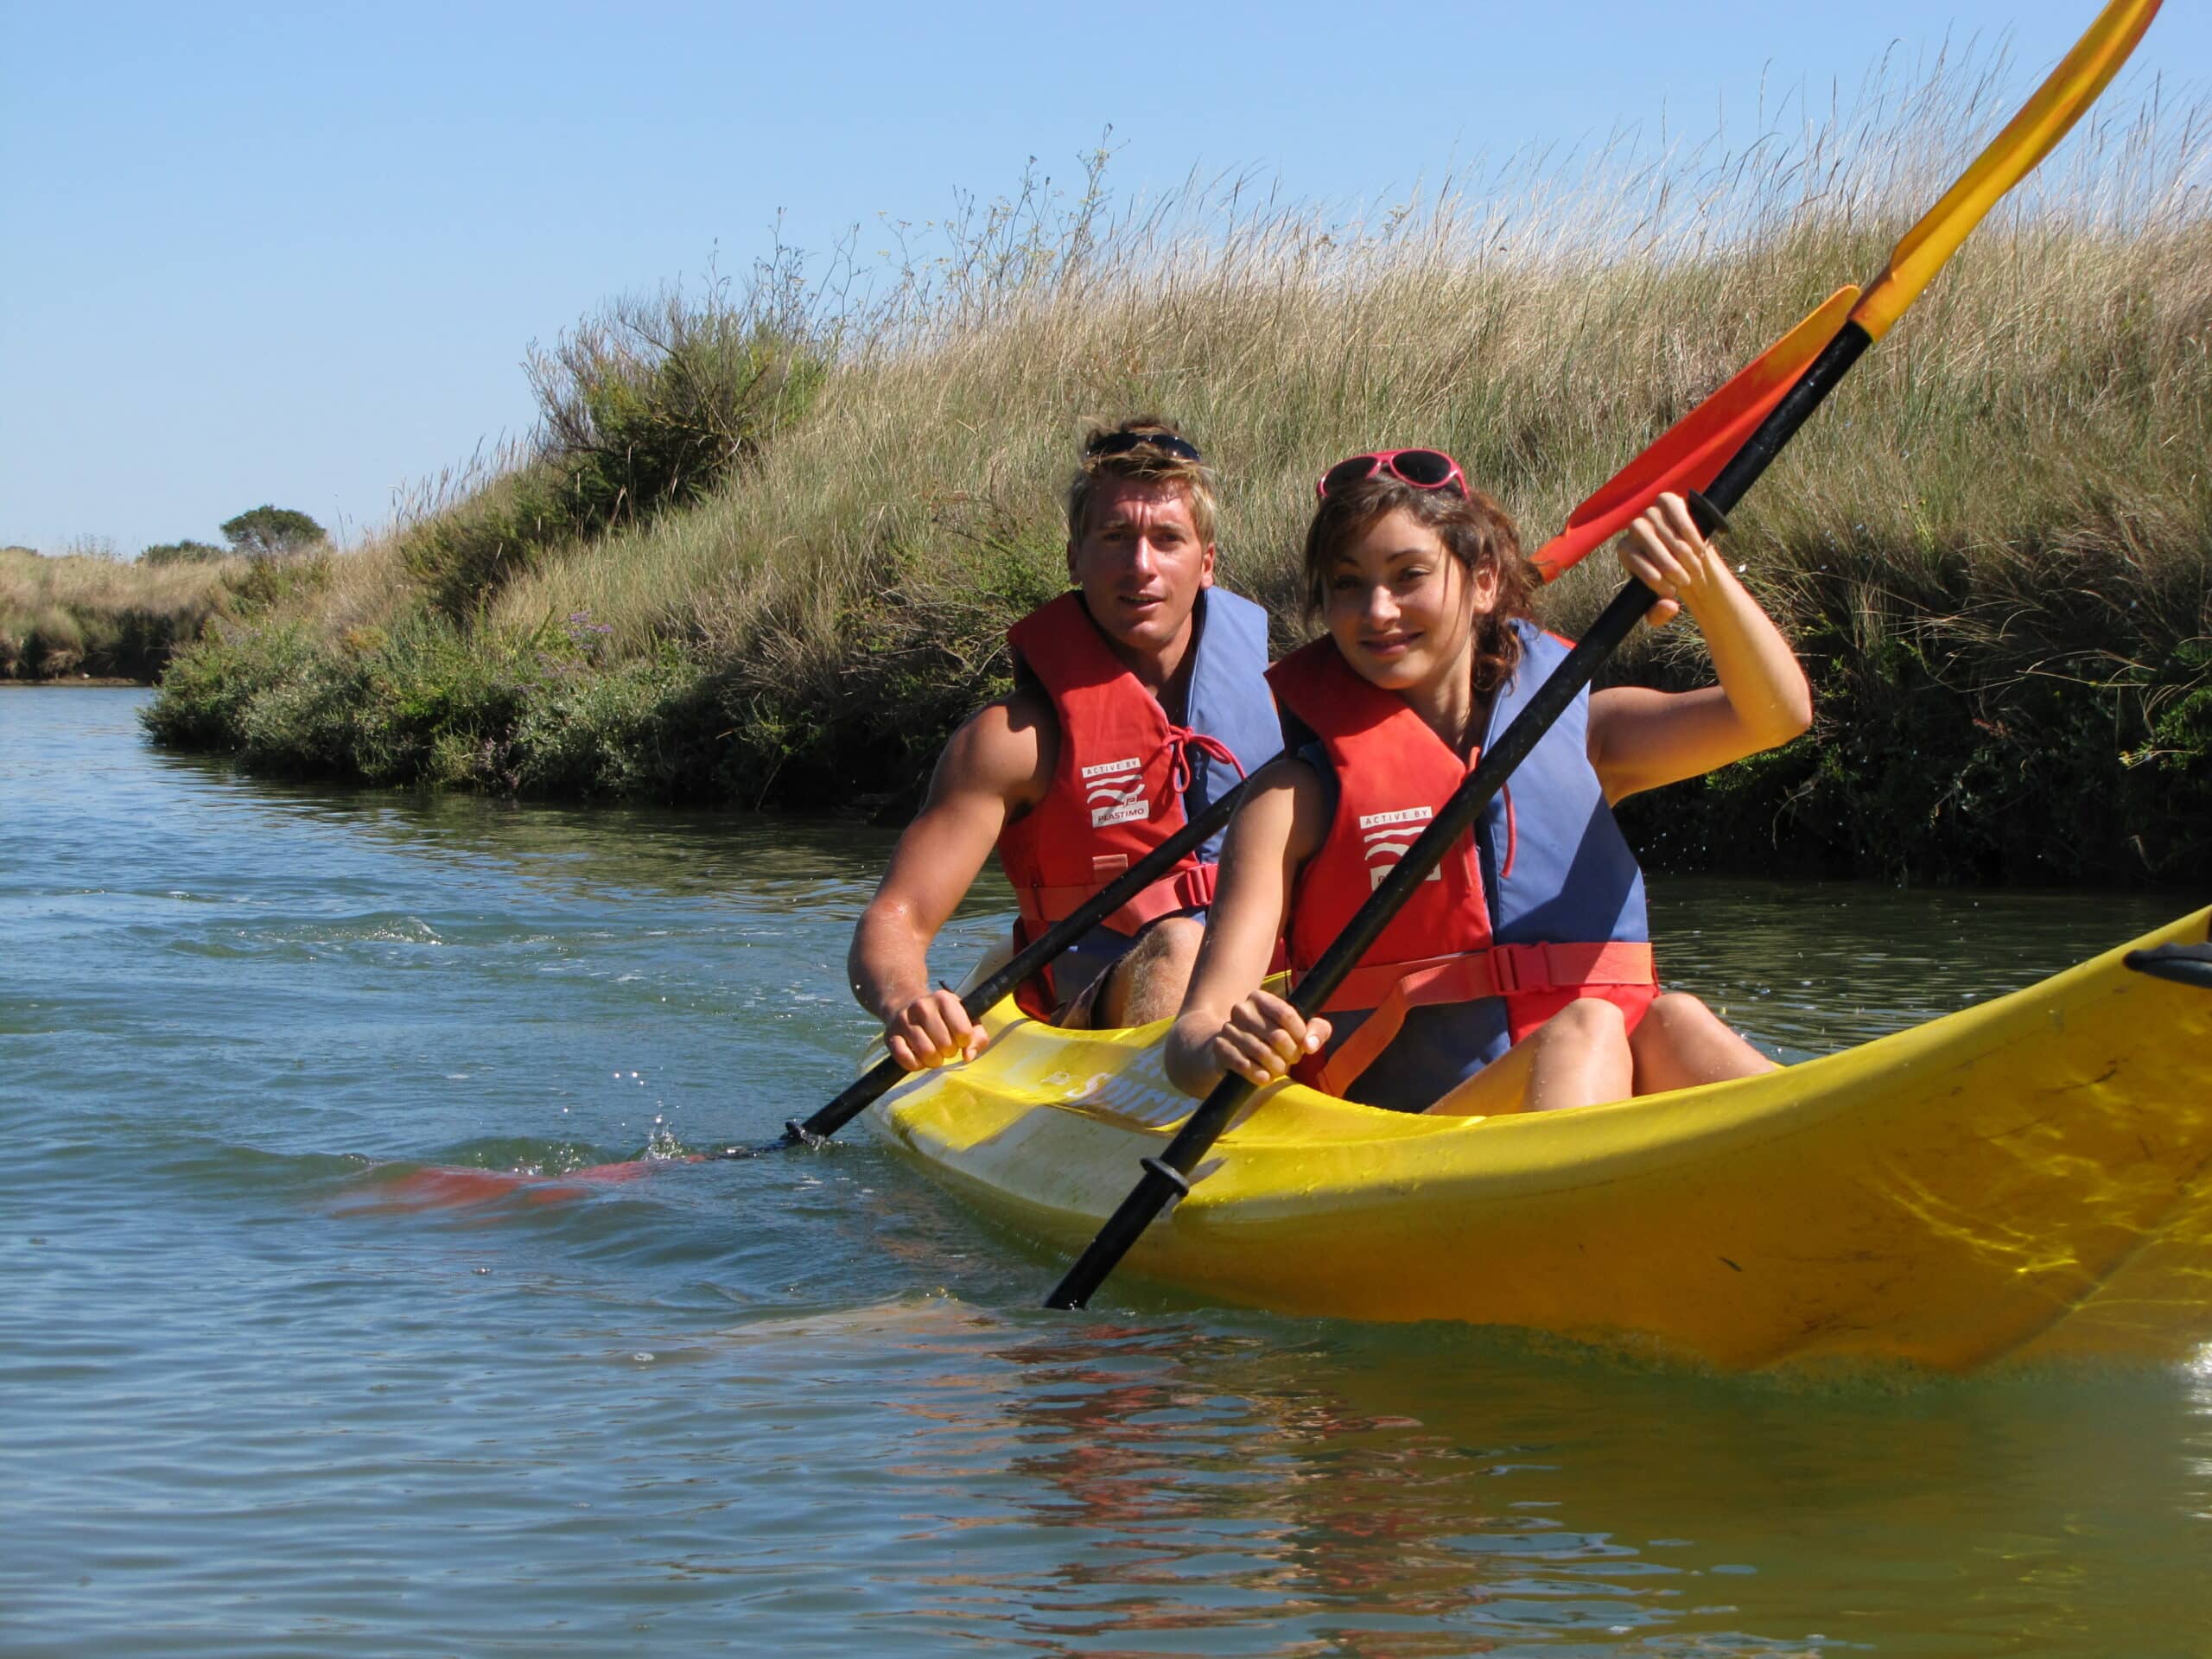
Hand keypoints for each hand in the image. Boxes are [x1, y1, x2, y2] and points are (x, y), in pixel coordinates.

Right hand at [883, 987, 984, 1070]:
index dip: (964, 1041)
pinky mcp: (890, 1035)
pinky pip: (905, 1059)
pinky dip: (915, 1065)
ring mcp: (904, 1020)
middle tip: (945, 1047)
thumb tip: (968, 1056)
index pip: (963, 1032)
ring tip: (934, 1053)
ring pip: (926, 1053)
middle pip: (945, 1045)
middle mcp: (922, 1007)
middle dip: (949, 1052)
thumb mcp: (964, 1017)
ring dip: (934, 1061)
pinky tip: (919, 1058)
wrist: (906, 1003)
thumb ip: (977, 1036)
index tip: (959, 1038)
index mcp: (944, 999)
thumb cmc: (942, 1015)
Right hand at [1206, 989, 1332, 1088]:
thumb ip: (1317, 1030)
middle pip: (1277, 1036)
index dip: (1300, 1034)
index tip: (1303, 1045)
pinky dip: (1257, 1074)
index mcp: (1260, 998)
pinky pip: (1243, 1063)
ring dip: (1277, 1067)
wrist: (1232, 1051)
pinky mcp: (1220, 1048)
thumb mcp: (1298, 1030)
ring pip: (1262, 1052)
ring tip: (1279, 1069)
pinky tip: (1264, 1077)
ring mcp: (1228, 1028)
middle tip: (1291, 1060)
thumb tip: (1310, 1045)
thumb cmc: (1272, 1039)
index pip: (1286, 1014)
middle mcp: (1242, 1009)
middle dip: (1291, 1054)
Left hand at [1616, 492, 1719, 627]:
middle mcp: (1634, 528)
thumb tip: (1669, 606)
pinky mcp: (1668, 501)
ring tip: (1694, 568)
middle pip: (1651, 546)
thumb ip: (1659, 614)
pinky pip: (1678, 515)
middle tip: (1685, 582)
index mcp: (1625, 550)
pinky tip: (1699, 548)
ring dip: (1684, 554)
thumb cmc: (1671, 580)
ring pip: (1668, 534)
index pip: (1635, 561)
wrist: (1688, 556)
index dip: (1653, 579)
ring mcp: (1650, 512)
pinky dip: (1690, 533)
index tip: (1670, 592)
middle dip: (1670, 568)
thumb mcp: (1662, 603)